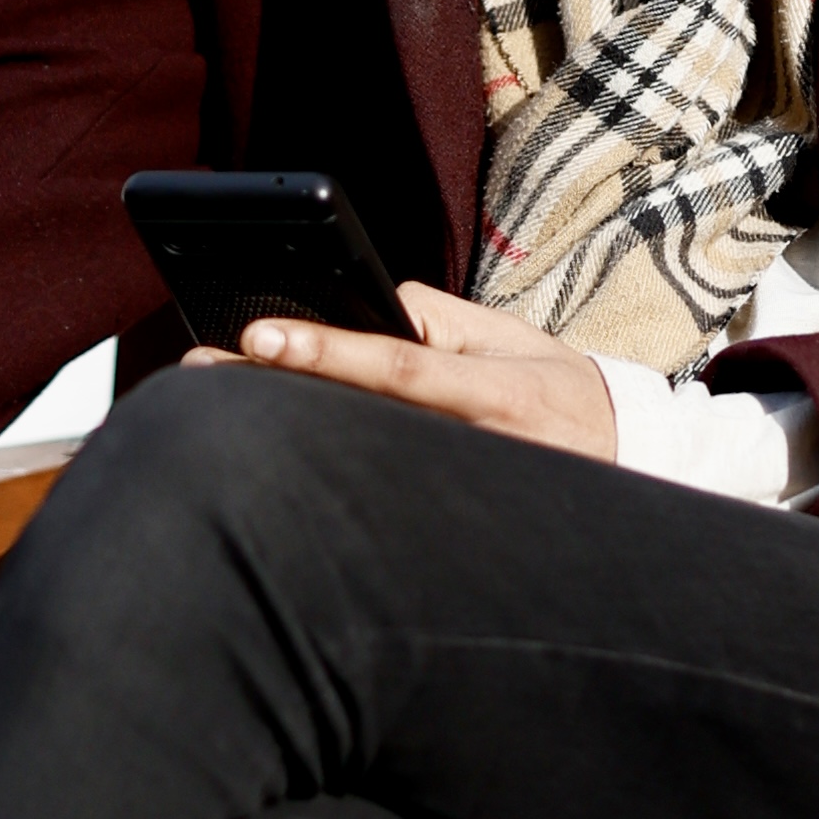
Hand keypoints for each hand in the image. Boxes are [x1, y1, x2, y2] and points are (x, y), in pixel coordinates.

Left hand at [227, 284, 621, 462]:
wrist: (621, 466)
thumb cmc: (562, 393)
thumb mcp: (514, 340)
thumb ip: (441, 321)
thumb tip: (371, 304)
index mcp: (492, 392)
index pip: (397, 366)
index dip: (326, 353)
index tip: (259, 336)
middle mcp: (467, 445)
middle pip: (353, 417)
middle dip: (273, 391)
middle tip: (197, 370)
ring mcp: (450, 486)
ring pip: (352, 456)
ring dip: (280, 431)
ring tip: (209, 404)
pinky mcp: (438, 514)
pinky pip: (367, 487)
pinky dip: (314, 469)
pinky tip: (263, 456)